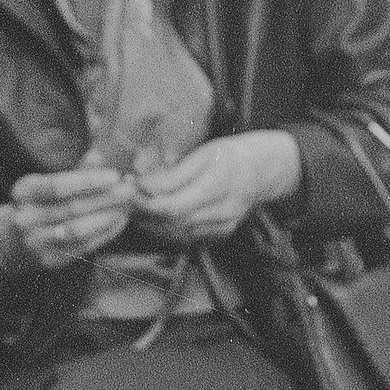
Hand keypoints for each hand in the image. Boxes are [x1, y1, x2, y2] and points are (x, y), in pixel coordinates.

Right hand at [0, 165, 133, 274]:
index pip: (58, 186)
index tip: (114, 176)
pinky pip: (83, 247)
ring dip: (107, 218)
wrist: (11, 242)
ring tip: (127, 207)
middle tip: (130, 190)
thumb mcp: (47, 184)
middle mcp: (26, 218)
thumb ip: (75, 172)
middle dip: (105, 198)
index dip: (88, 181)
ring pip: (78, 230)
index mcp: (24, 192)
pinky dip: (105, 234)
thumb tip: (100, 156)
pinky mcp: (49, 260)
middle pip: (71, 208)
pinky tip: (119, 221)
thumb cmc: (38, 204)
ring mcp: (36, 242)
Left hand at [130, 131, 302, 244]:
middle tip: (127, 197)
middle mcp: (222, 208)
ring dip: (152, 221)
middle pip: (172, 221)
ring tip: (138, 204)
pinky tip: (159, 215)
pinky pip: (188, 236)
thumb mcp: (203, 153)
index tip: (129, 186)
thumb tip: (143, 183)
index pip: (171, 204)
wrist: (263, 171)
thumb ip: (174, 172)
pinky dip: (169, 228)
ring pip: (177, 231)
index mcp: (218, 182)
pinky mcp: (221, 234)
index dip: (145, 199)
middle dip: (144, 210)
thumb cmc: (230, 155)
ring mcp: (223, 225)